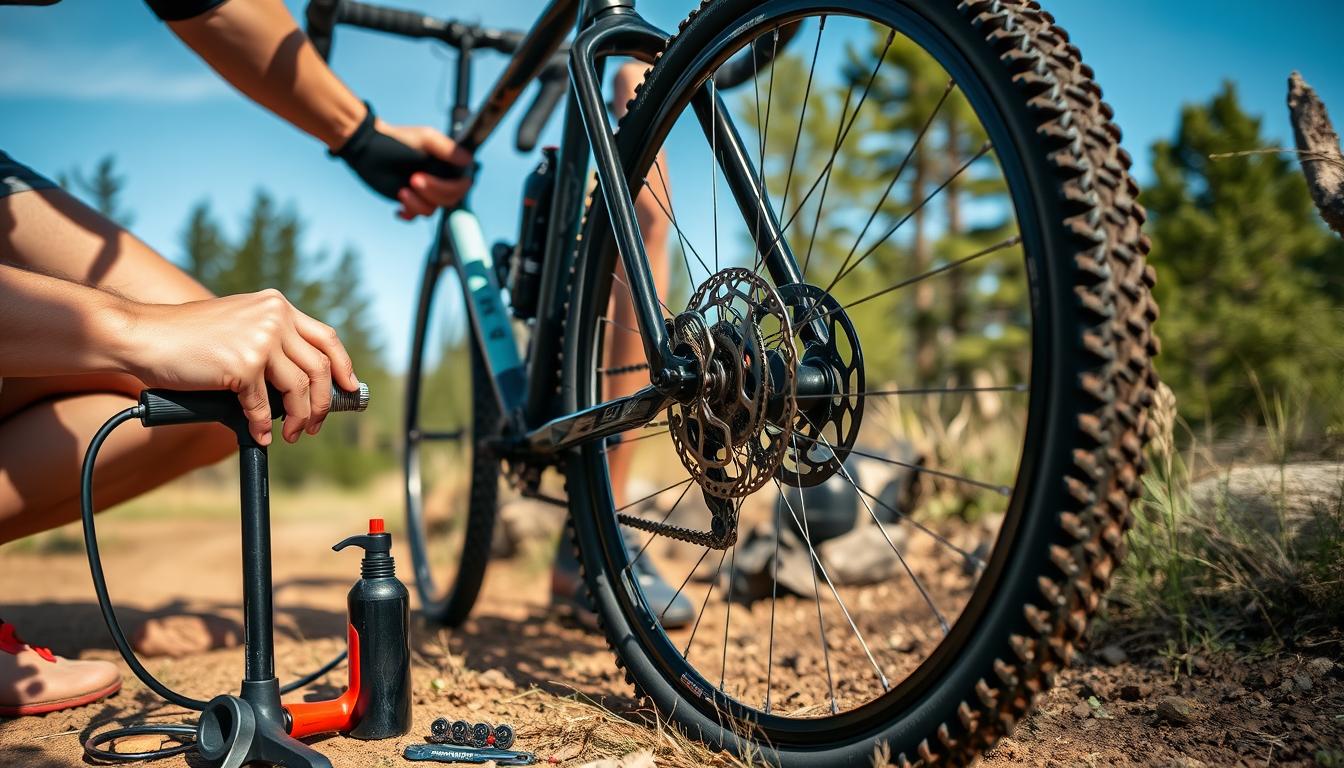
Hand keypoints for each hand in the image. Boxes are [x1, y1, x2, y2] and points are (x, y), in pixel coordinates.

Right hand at [127, 289, 357, 445]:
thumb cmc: (185, 337)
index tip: (349, 388)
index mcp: (277, 305)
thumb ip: (270, 342)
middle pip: (319, 368)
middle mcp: (275, 317)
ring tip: (293, 434)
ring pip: (299, 389)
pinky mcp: (243, 364)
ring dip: (299, 418)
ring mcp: (260, 340)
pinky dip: (263, 426)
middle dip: (323, 403)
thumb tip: (299, 384)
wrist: (143, 335)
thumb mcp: (240, 325)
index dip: (343, 367)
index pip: (327, 338)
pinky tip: (260, 435)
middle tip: (315, 424)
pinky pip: (263, 406)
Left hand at [374, 120, 472, 219]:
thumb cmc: (396, 140)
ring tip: (402, 191)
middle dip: (431, 192)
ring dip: (416, 203)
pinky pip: (417, 216)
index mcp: (448, 164)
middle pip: (449, 199)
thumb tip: (468, 159)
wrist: (368, 149)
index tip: (428, 177)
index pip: (462, 183)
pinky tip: (399, 207)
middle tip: (413, 179)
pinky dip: (408, 213)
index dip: (450, 186)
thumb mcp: (425, 138)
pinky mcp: (411, 200)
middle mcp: (440, 178)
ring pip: (432, 210)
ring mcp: (426, 191)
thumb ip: (447, 148)